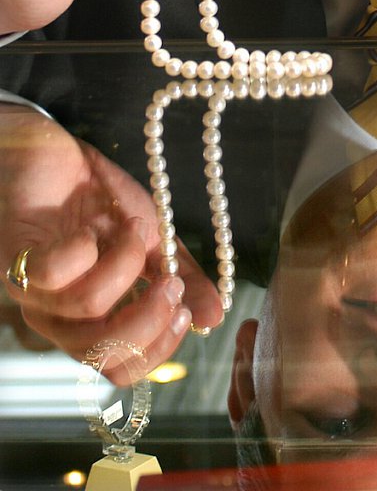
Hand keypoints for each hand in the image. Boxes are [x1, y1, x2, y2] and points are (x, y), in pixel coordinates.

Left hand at [0, 105, 222, 382]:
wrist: (52, 151)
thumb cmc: (96, 197)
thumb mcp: (151, 238)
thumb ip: (181, 276)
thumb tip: (215, 317)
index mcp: (91, 321)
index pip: (122, 368)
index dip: (159, 348)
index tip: (186, 308)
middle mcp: (59, 318)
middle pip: (104, 356)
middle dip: (149, 318)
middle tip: (170, 279)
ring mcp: (36, 292)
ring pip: (89, 308)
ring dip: (126, 263)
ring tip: (135, 227)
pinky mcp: (19, 258)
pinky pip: (56, 273)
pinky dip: (87, 248)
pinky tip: (95, 225)